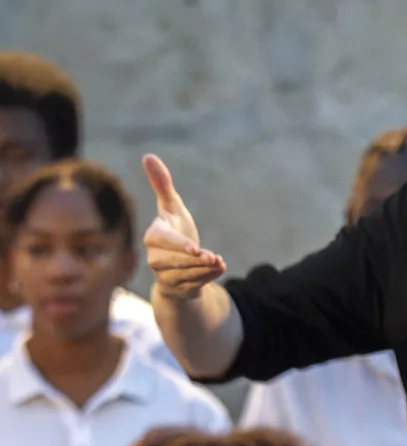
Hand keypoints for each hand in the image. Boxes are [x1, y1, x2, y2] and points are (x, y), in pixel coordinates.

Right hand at [142, 155, 225, 298]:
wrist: (177, 264)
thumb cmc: (174, 230)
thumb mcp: (171, 208)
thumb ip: (162, 185)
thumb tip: (148, 156)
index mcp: (153, 236)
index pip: (162, 241)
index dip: (177, 244)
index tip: (194, 247)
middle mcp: (155, 259)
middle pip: (175, 261)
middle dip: (194, 261)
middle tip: (212, 256)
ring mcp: (166, 277)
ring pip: (186, 275)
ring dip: (204, 270)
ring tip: (219, 262)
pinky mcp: (179, 289)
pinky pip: (194, 285)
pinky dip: (207, 278)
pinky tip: (219, 268)